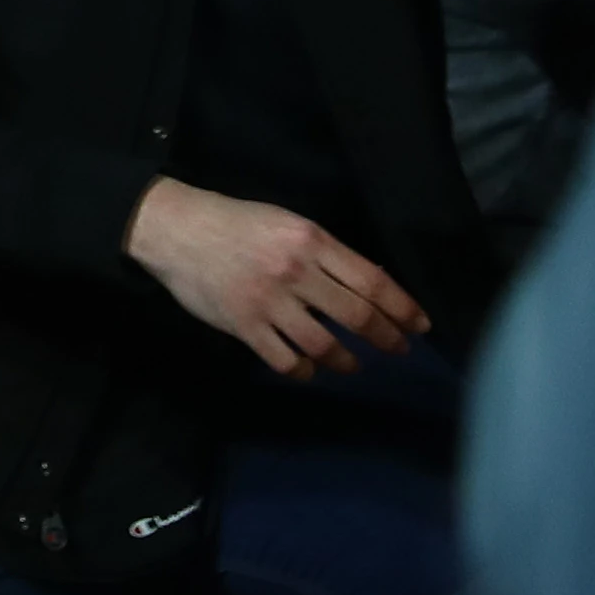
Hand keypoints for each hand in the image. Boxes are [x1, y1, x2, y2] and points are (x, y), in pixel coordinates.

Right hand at [129, 177, 425, 377]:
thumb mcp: (288, 224)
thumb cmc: (237, 223)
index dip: (403, 308)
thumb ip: (326, 254)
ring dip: (346, 360)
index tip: (419, 326)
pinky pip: (284, 360)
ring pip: (323, 345)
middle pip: (356, 316)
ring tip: (353, 364)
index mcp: (311, 242)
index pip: (371, 282)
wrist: (175, 229)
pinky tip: (308, 369)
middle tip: (398, 349)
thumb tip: (369, 288)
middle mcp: (295, 272)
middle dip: (386, 338)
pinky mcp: (242, 325)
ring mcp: (268, 302)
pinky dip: (303, 371)